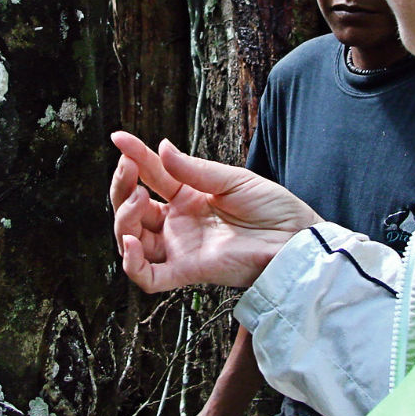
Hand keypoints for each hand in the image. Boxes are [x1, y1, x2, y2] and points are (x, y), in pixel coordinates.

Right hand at [110, 130, 319, 291]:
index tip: (118, 138)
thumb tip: (161, 147)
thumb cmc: (273, 208)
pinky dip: (132, 265)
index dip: (134, 156)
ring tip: (136, 198)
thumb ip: (194, 169)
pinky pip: (150, 277)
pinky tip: (130, 243)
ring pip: (133, 240)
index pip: (151, 175)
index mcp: (188, 196)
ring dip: (124, 219)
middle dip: (122, 187)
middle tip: (128, 170)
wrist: (296, 238)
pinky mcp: (188, 270)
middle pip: (133, 209)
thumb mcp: (232, 180)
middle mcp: (179, 223)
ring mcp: (181, 247)